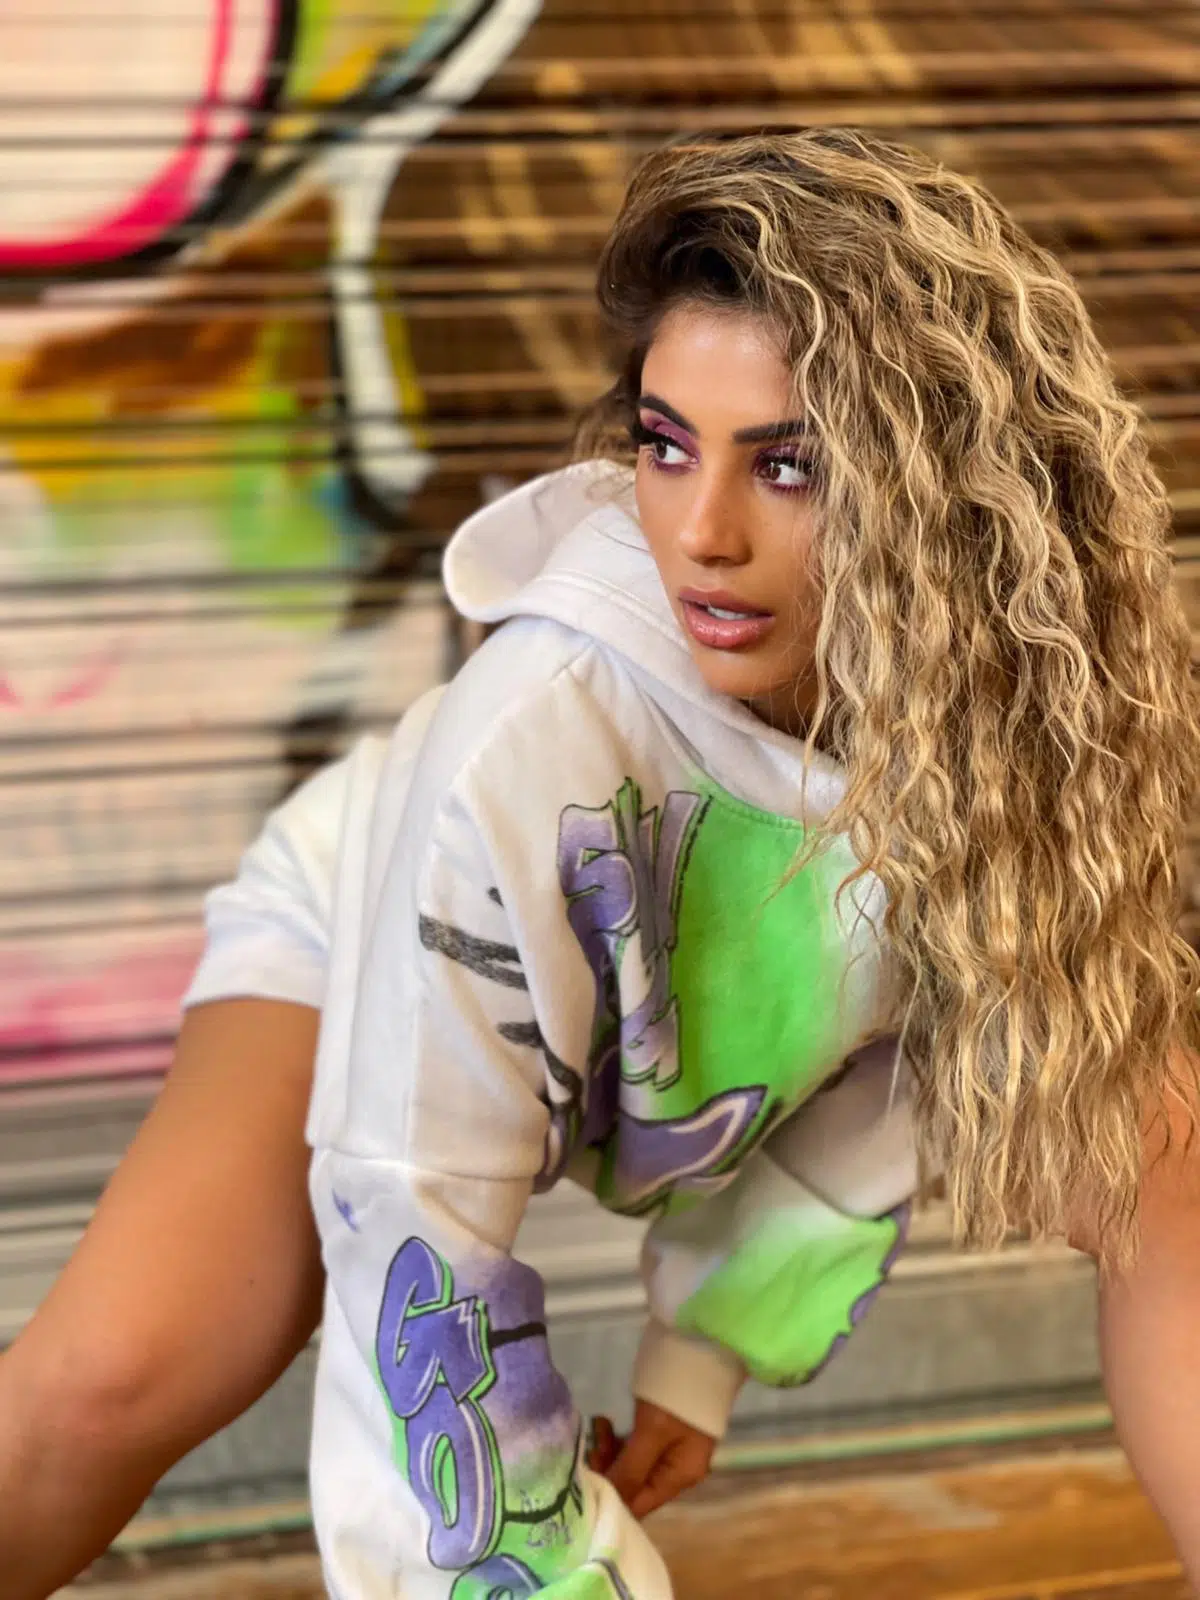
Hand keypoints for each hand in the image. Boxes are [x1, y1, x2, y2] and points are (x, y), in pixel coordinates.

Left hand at [590, 1401, 716, 1518]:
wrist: (703, 1350)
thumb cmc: (679, 1394)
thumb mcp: (652, 1432)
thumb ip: (629, 1469)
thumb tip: (606, 1502)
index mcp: (679, 1477)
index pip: (639, 1505)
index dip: (610, 1498)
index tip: (584, 1482)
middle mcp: (676, 1470)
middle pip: (633, 1484)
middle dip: (608, 1468)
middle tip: (592, 1444)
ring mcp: (670, 1450)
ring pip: (631, 1463)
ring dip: (610, 1450)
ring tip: (600, 1425)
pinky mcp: (662, 1431)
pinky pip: (635, 1446)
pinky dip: (618, 1438)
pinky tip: (606, 1422)